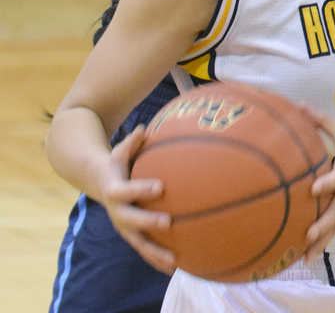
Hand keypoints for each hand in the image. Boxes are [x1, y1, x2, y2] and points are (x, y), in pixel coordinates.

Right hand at [101, 126, 175, 273]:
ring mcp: (123, 226)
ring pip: (138, 242)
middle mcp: (117, 212)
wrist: (98, 182)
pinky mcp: (130, 234)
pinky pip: (143, 249)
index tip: (161, 186)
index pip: (125, 191)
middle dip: (148, 222)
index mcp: (114, 190)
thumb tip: (144, 128)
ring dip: (154, 252)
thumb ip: (132, 141)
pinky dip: (156, 259)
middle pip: (131, 221)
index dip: (141, 189)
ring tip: (174, 260)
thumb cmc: (117, 162)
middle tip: (168, 222)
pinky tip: (175, 267)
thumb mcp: (121, 149)